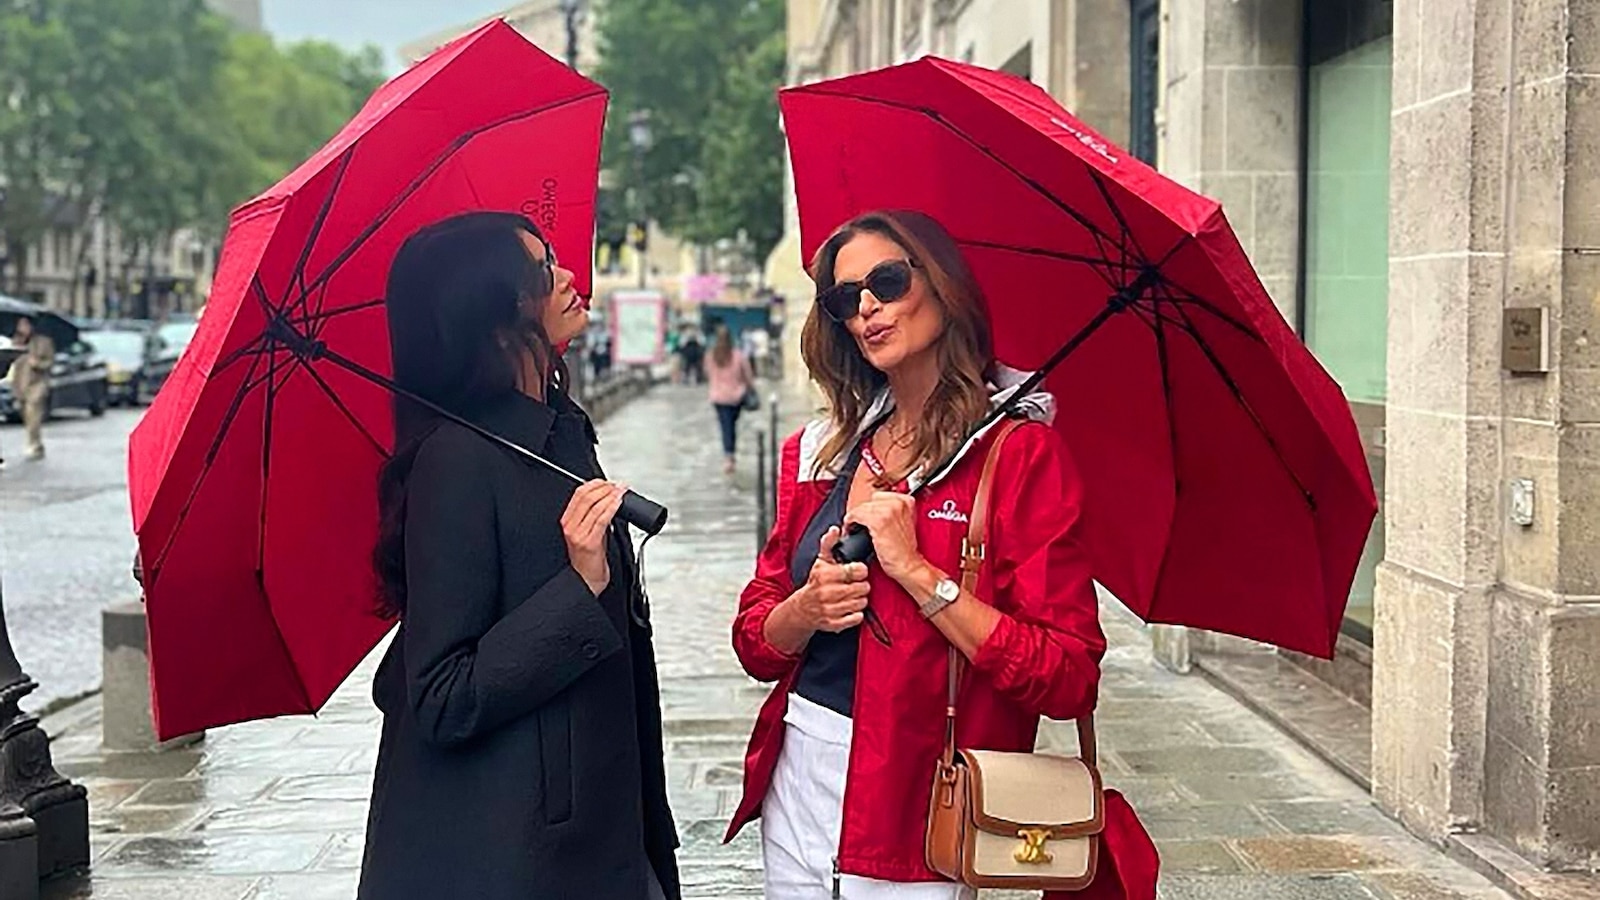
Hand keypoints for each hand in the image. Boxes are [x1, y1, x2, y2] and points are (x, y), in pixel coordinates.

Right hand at [561, 480, 625, 595]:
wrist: (587, 580)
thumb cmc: (590, 559)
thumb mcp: (589, 532)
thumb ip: (595, 516)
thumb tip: (610, 500)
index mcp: (567, 521)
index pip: (579, 494)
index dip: (595, 484)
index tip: (609, 483)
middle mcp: (570, 526)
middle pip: (586, 497)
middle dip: (605, 488)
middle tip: (618, 487)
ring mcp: (579, 534)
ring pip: (595, 506)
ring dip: (611, 496)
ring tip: (622, 492)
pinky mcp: (590, 542)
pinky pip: (602, 519)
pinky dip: (612, 508)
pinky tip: (619, 503)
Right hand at [786, 526, 871, 633]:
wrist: (803, 608)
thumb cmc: (816, 582)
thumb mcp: (821, 560)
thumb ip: (829, 543)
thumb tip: (835, 528)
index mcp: (825, 575)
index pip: (857, 571)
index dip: (860, 570)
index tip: (857, 571)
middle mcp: (827, 593)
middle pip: (863, 588)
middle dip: (861, 586)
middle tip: (855, 585)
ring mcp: (831, 610)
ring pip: (862, 603)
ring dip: (860, 599)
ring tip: (852, 596)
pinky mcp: (834, 624)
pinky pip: (857, 618)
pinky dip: (856, 614)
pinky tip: (849, 608)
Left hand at [843, 491, 925, 583]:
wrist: (908, 565)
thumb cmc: (905, 551)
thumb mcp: (904, 524)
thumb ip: (893, 512)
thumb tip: (876, 509)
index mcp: (907, 501)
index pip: (880, 496)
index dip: (871, 508)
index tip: (867, 517)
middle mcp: (899, 502)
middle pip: (870, 501)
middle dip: (864, 513)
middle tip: (861, 525)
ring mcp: (889, 510)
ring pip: (861, 507)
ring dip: (855, 518)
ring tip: (854, 528)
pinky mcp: (879, 521)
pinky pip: (856, 515)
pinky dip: (850, 523)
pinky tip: (851, 530)